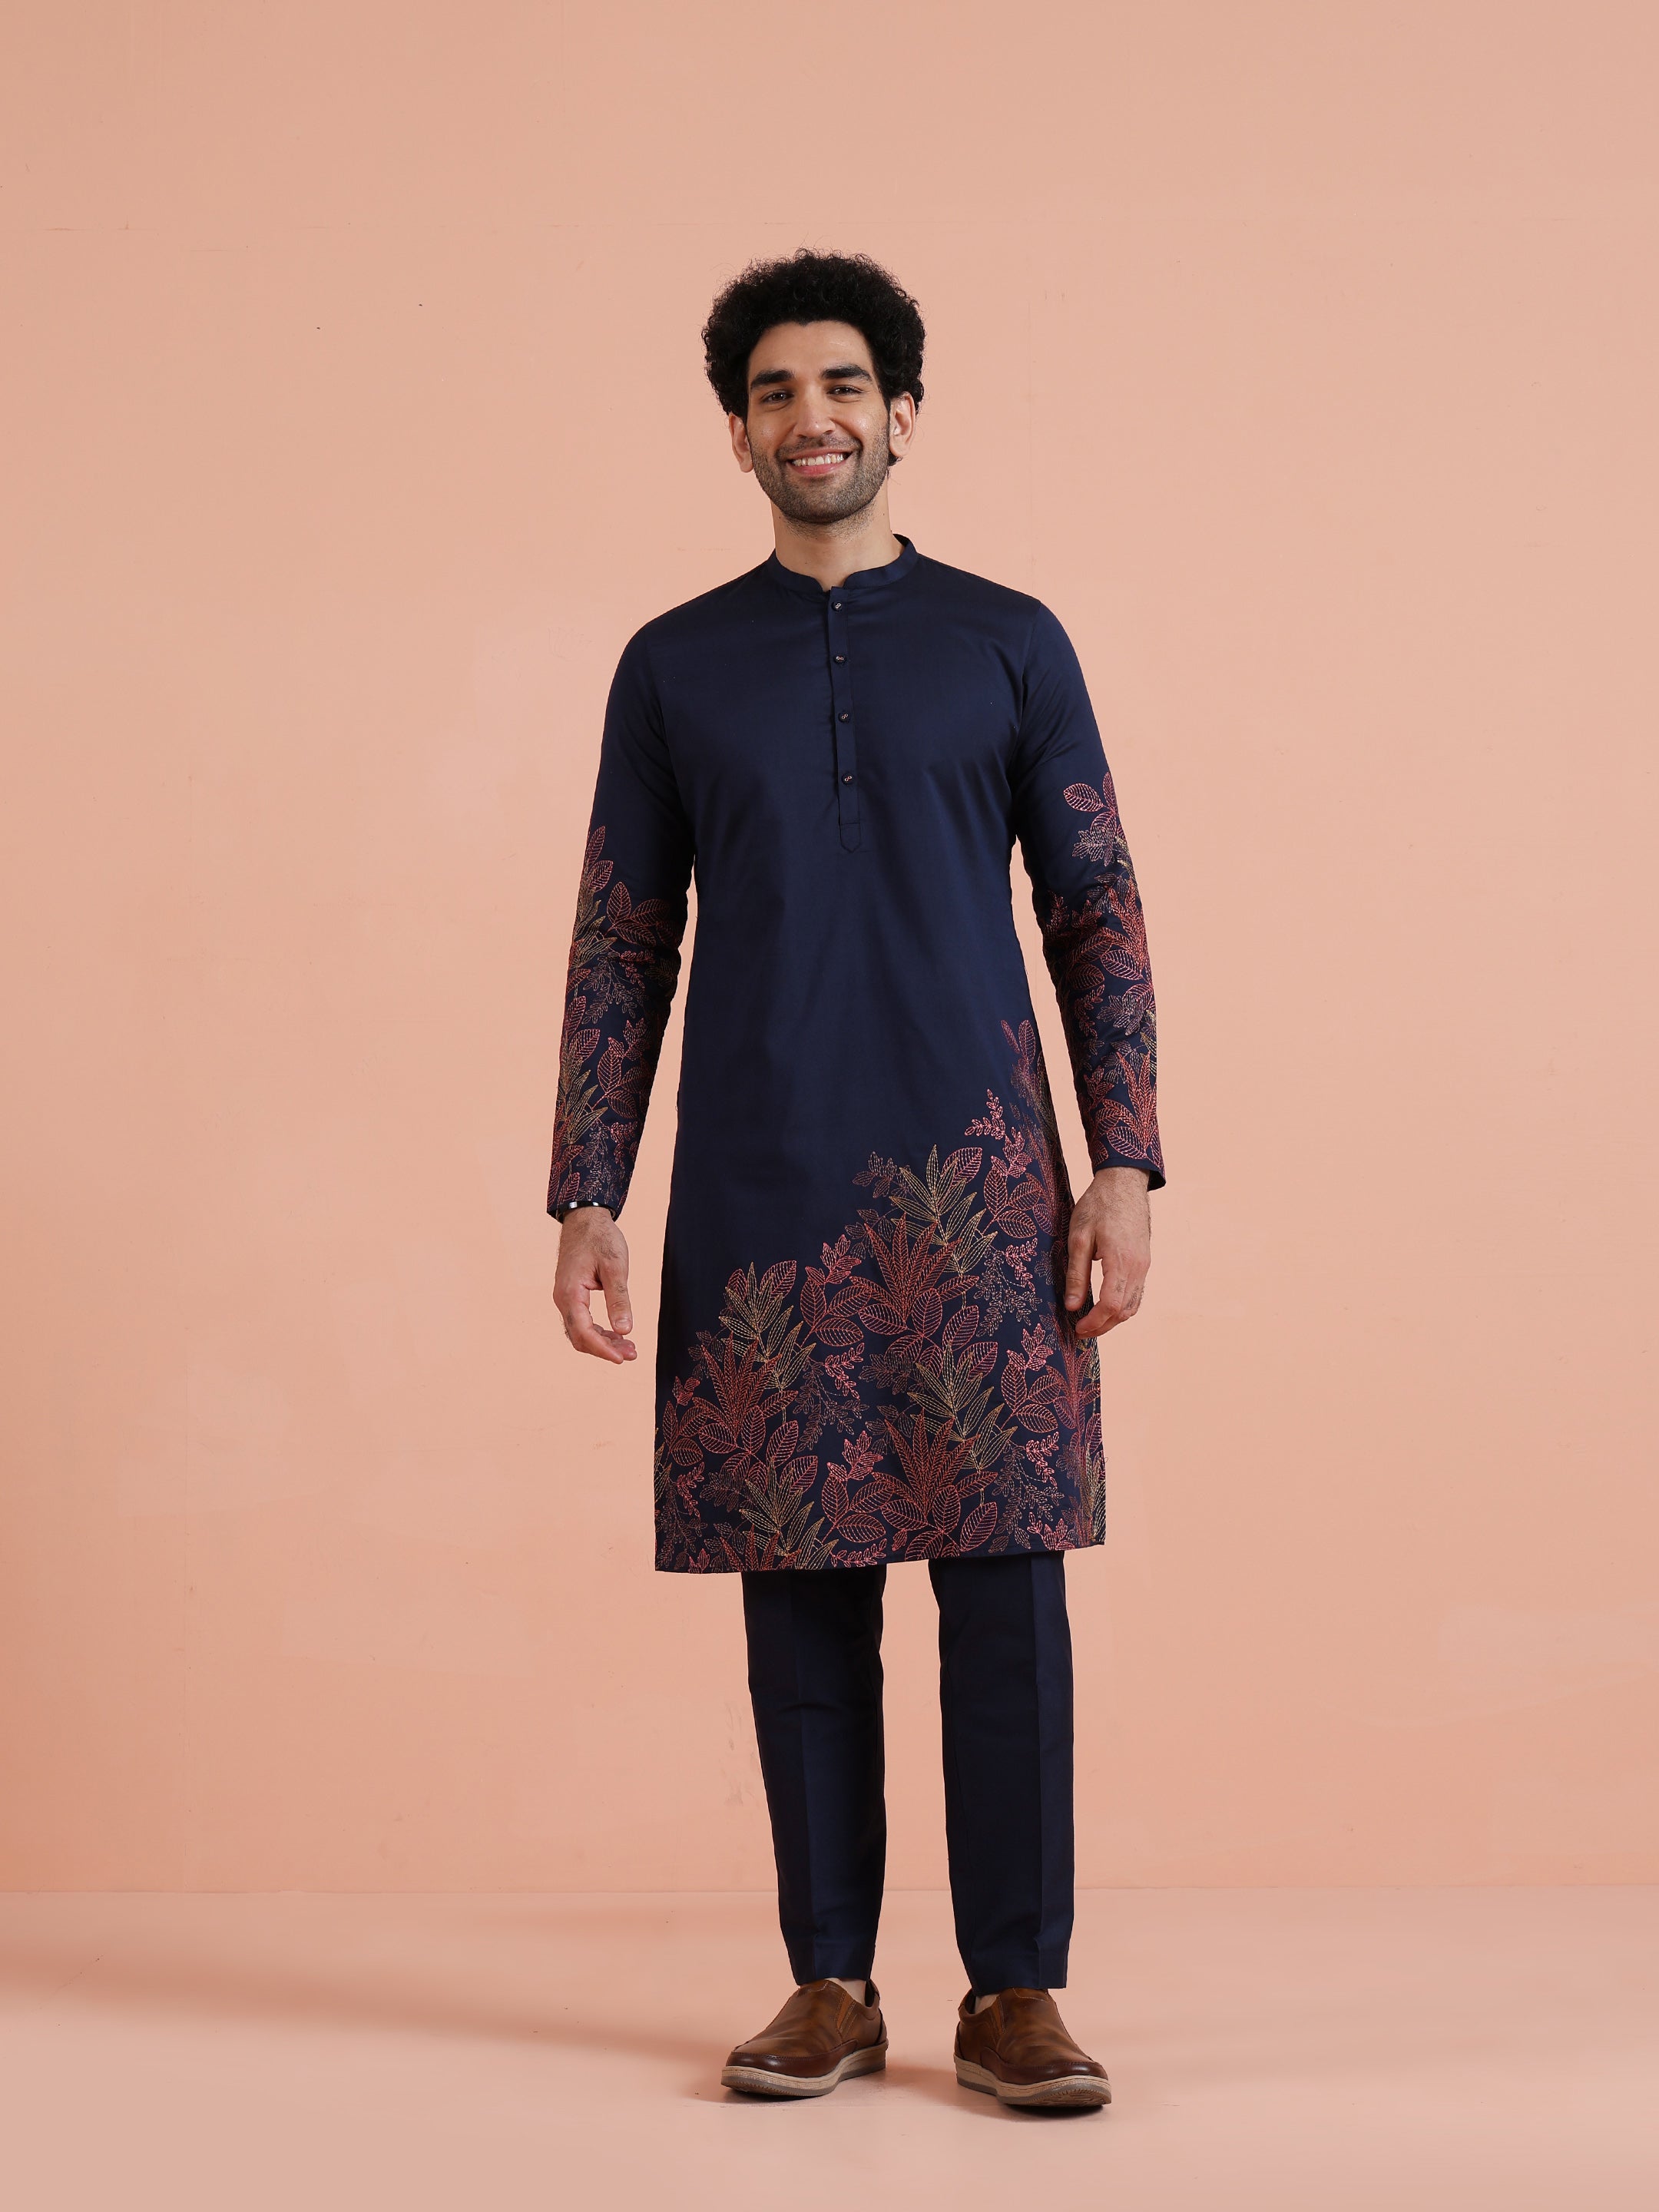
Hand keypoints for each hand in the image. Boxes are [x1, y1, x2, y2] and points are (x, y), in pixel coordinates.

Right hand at [554, 1207, 637, 1362]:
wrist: (585, 1219)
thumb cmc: (600, 1238)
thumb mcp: (615, 1266)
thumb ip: (619, 1299)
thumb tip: (625, 1331)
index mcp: (570, 1293)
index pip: (584, 1332)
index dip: (603, 1348)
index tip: (623, 1358)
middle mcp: (562, 1299)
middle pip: (580, 1337)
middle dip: (605, 1349)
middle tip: (632, 1354)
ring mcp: (565, 1298)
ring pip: (580, 1332)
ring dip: (603, 1342)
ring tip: (629, 1348)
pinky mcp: (571, 1296)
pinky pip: (581, 1322)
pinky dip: (598, 1331)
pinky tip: (617, 1334)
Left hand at [1064, 1167, 1150, 1338]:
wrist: (1124, 1183)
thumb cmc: (1098, 1206)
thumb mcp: (1078, 1238)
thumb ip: (1076, 1274)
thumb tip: (1072, 1306)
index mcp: (1121, 1261)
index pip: (1111, 1306)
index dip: (1094, 1323)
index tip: (1076, 1327)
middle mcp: (1138, 1267)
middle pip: (1124, 1311)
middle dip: (1102, 1326)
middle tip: (1079, 1330)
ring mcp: (1144, 1265)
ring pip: (1133, 1305)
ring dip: (1113, 1319)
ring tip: (1090, 1322)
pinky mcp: (1144, 1262)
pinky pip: (1137, 1293)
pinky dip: (1122, 1306)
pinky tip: (1105, 1306)